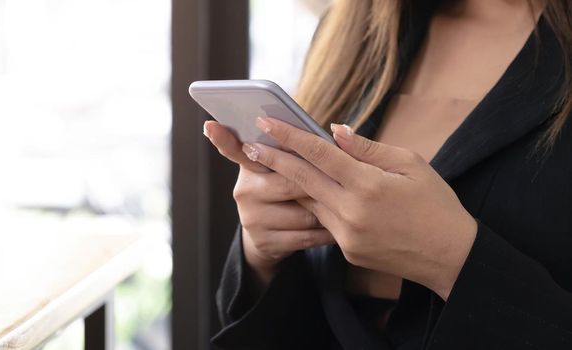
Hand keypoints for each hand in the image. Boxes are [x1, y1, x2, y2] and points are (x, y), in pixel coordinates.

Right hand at [203, 121, 334, 288]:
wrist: (273, 239)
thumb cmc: (289, 192)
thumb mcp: (286, 170)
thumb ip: (298, 152)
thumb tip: (335, 131)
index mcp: (250, 166)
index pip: (234, 149)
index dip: (222, 139)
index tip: (210, 126)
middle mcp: (245, 190)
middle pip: (291, 181)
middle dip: (320, 184)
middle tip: (343, 182)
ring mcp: (252, 218)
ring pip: (304, 211)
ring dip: (329, 211)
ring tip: (342, 208)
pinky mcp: (265, 242)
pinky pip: (307, 235)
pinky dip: (328, 232)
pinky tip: (338, 228)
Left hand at [243, 117, 476, 299]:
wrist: (451, 257)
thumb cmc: (436, 203)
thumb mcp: (411, 164)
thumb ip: (367, 148)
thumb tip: (333, 131)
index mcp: (368, 185)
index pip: (319, 154)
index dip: (290, 136)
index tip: (266, 122)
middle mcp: (351, 212)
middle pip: (302, 179)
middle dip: (273, 159)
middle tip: (249, 144)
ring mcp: (346, 235)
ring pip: (309, 201)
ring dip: (291, 182)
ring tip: (271, 161)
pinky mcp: (346, 251)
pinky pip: (324, 221)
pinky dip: (316, 203)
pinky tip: (307, 190)